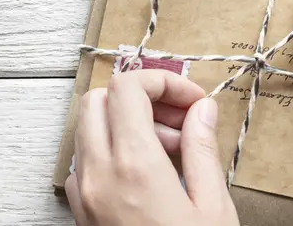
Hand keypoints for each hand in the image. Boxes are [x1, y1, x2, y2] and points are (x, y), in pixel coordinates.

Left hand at [64, 70, 238, 225]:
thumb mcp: (214, 208)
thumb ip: (203, 150)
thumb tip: (201, 109)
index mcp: (134, 166)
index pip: (127, 87)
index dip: (162, 80)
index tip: (191, 98)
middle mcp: (98, 175)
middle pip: (99, 100)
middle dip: (139, 99)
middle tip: (180, 122)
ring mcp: (82, 195)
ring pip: (87, 130)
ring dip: (123, 125)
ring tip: (172, 153)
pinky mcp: (79, 214)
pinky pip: (84, 163)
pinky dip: (110, 153)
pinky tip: (148, 176)